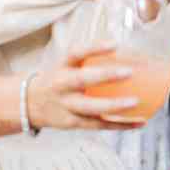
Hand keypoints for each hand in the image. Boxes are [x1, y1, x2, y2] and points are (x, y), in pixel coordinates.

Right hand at [26, 45, 144, 129]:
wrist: (30, 104)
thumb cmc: (59, 80)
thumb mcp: (66, 65)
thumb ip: (90, 59)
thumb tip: (131, 53)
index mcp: (62, 67)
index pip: (77, 53)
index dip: (95, 48)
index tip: (115, 43)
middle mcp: (62, 86)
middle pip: (82, 80)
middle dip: (105, 75)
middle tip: (129, 72)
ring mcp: (66, 107)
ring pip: (92, 109)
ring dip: (115, 107)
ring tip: (137, 103)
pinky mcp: (73, 124)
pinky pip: (99, 125)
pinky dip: (121, 125)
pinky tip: (140, 122)